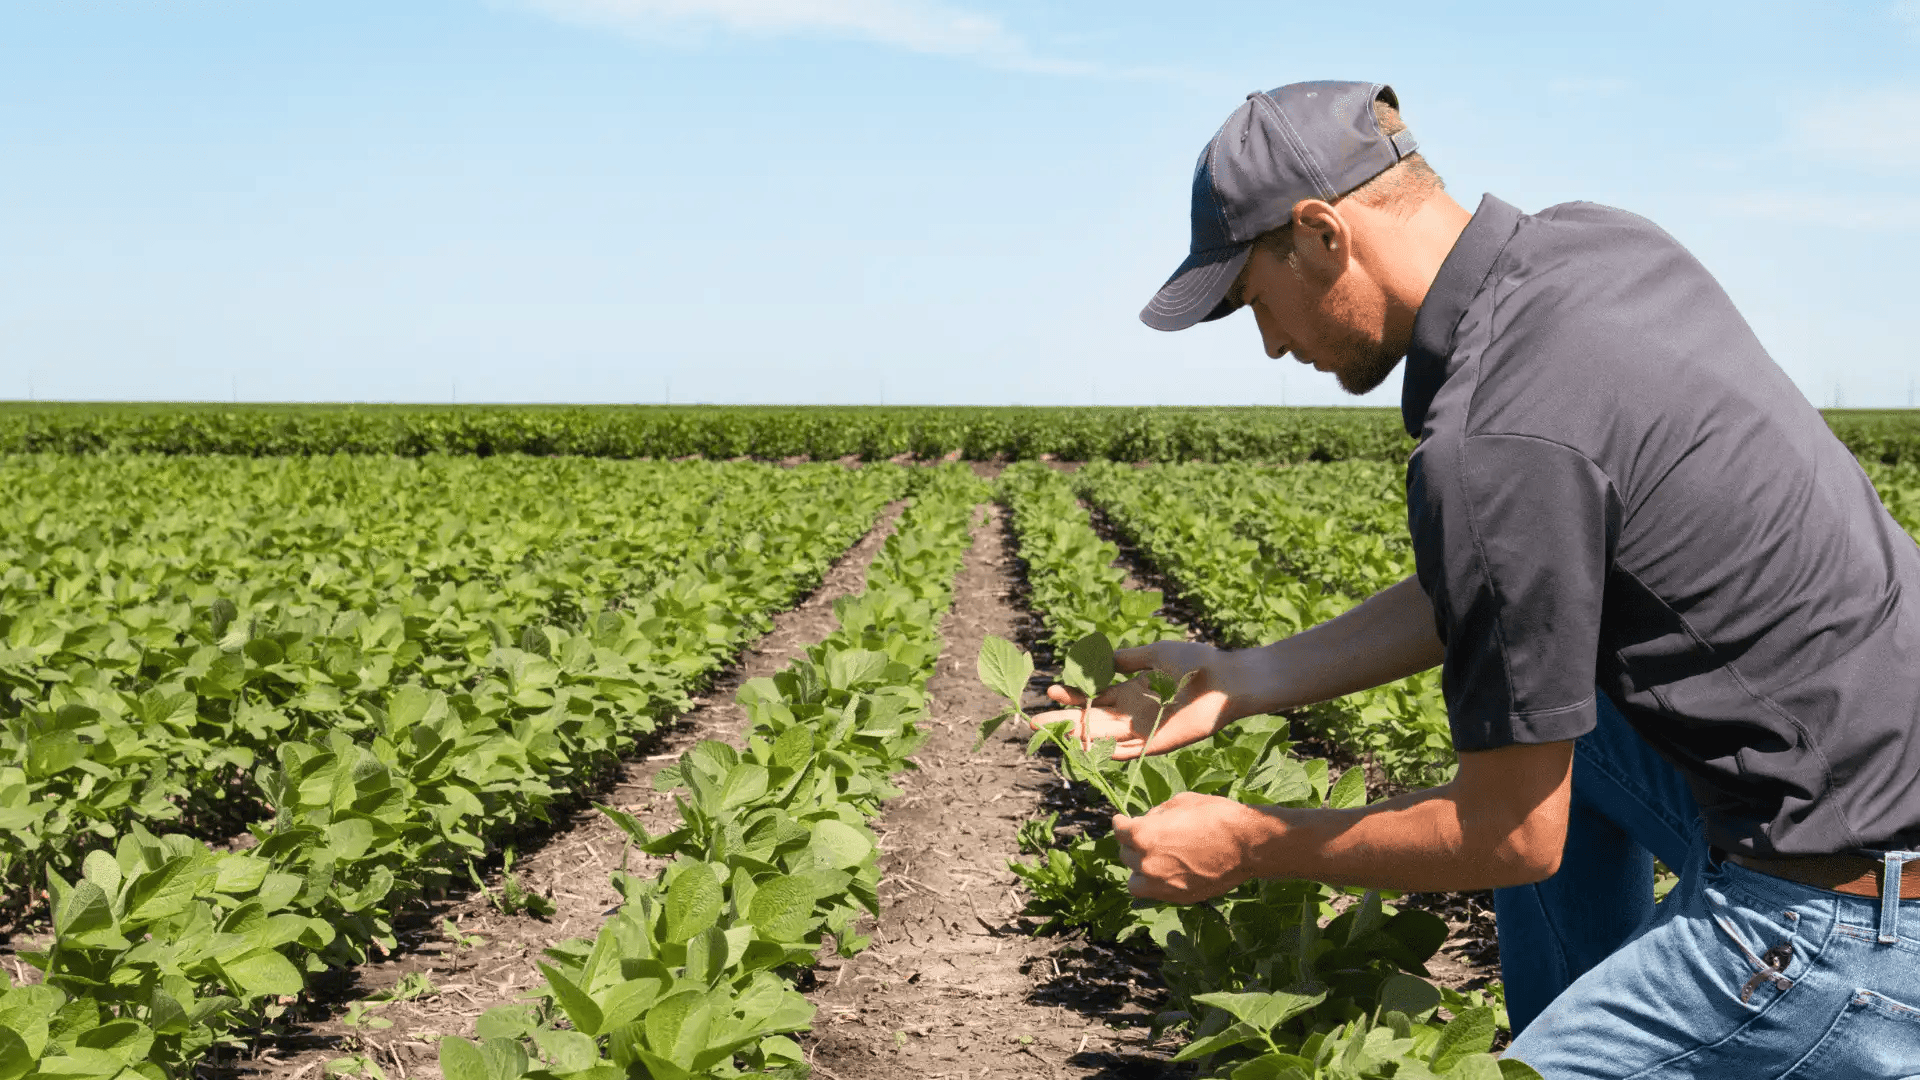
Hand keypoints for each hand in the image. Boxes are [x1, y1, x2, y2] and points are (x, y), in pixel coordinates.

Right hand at [1025, 640, 1237, 758]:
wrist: (1226, 680)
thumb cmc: (1195, 663)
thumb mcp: (1154, 654)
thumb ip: (1125, 659)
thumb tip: (1096, 659)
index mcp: (1130, 691)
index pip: (1092, 696)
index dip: (1071, 695)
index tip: (1050, 690)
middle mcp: (1132, 714)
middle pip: (1090, 720)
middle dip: (1063, 720)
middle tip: (1034, 722)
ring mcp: (1143, 731)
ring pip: (1103, 737)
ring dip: (1078, 737)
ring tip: (1052, 734)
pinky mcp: (1157, 744)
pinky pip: (1128, 752)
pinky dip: (1108, 753)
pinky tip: (1085, 750)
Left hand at [1112, 791, 1264, 902]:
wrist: (1246, 845)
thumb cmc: (1216, 816)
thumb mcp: (1181, 802)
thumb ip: (1158, 814)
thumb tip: (1149, 820)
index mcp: (1143, 836)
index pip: (1119, 831)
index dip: (1121, 823)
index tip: (1123, 821)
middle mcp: (1147, 863)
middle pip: (1125, 855)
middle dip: (1132, 844)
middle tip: (1146, 837)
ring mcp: (1162, 884)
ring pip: (1134, 881)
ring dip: (1139, 869)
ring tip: (1153, 860)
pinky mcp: (1178, 897)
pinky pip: (1154, 893)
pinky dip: (1156, 883)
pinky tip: (1168, 872)